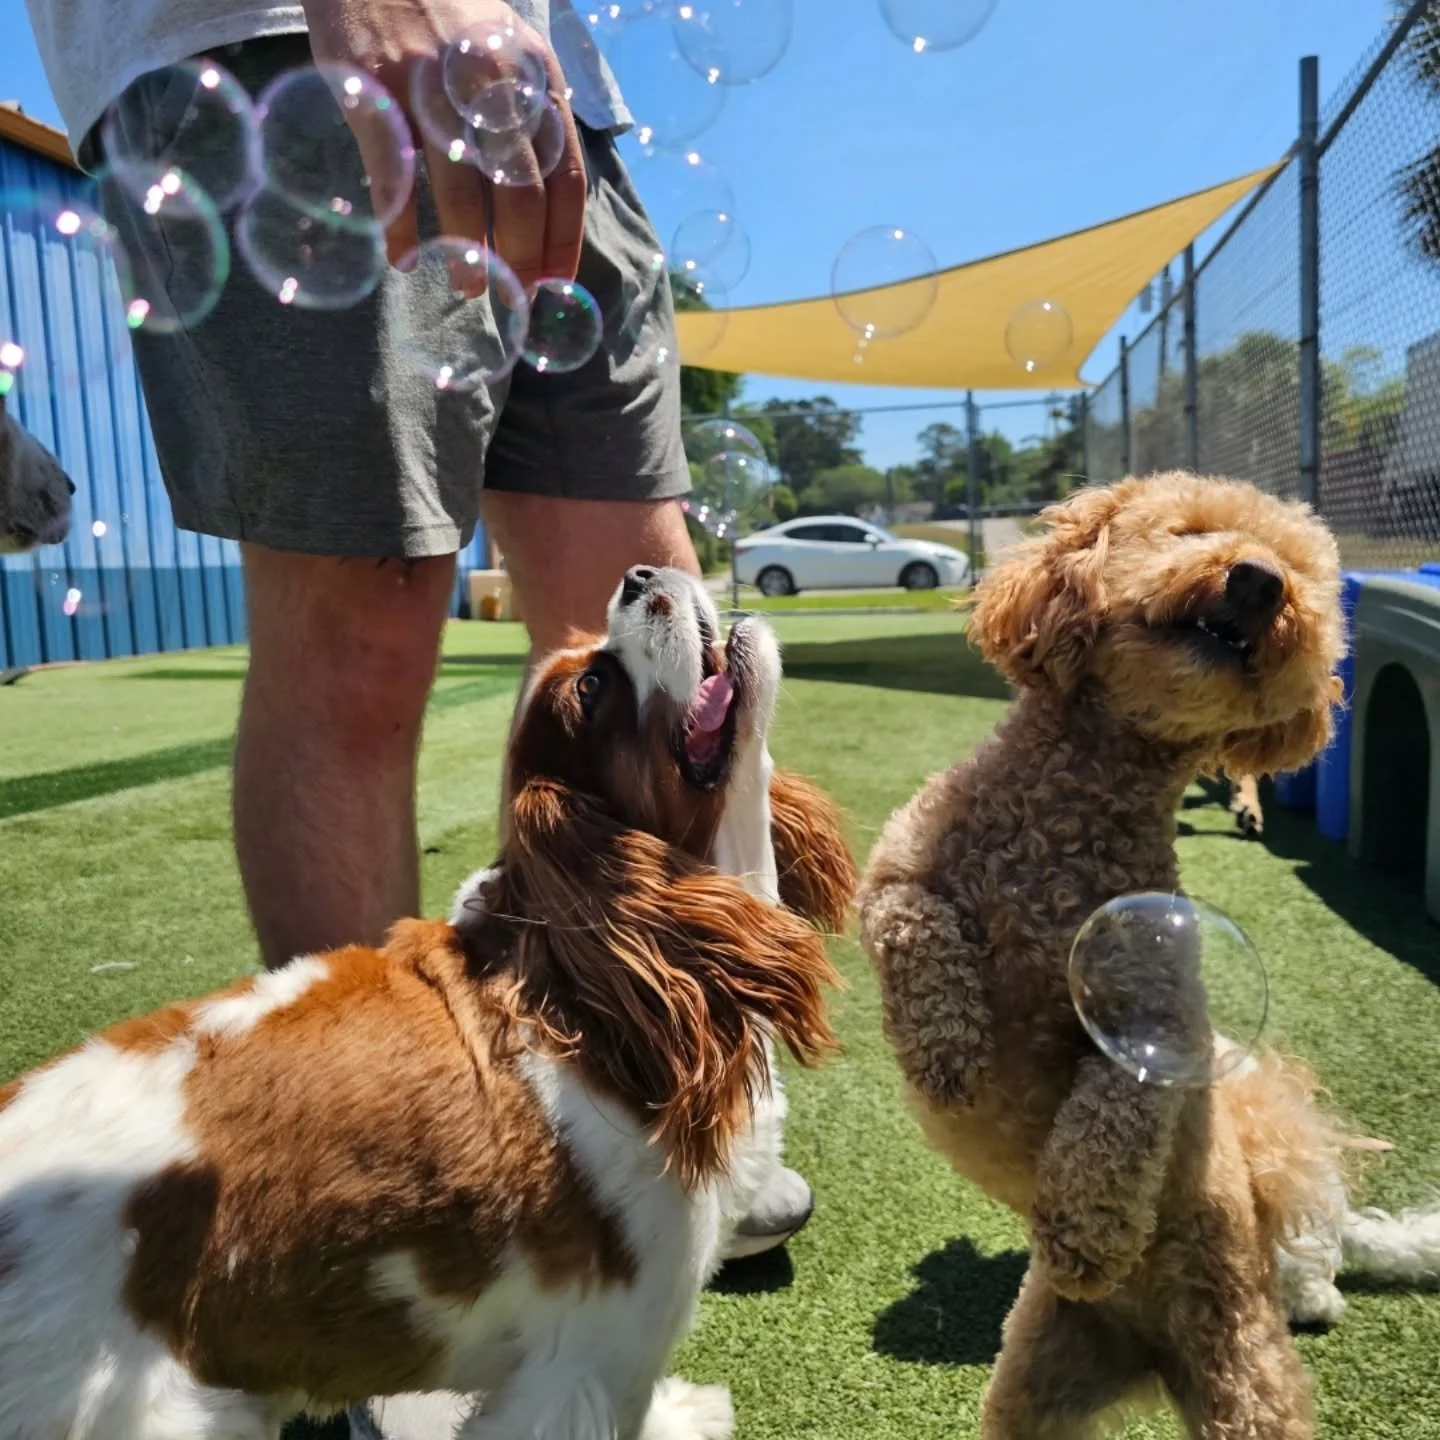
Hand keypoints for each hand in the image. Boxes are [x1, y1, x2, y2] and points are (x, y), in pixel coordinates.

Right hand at [300, 0, 585, 288]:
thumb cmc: (448, 17)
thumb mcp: (509, 51)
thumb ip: (530, 117)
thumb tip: (547, 208)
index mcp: (534, 78)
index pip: (566, 178)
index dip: (563, 240)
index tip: (554, 283)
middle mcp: (491, 85)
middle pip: (522, 196)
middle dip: (521, 259)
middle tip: (512, 296)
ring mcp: (432, 88)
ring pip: (462, 194)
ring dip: (469, 253)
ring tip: (468, 285)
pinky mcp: (375, 90)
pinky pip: (394, 178)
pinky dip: (399, 228)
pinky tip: (402, 258)